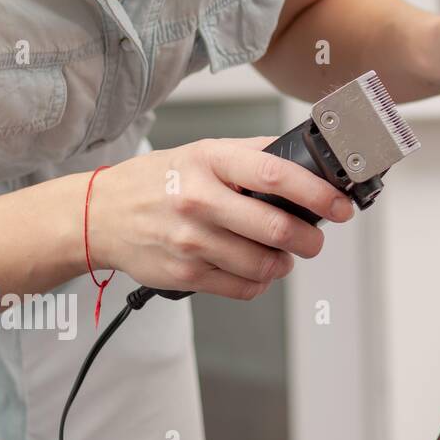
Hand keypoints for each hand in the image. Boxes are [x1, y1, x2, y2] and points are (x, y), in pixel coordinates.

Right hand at [85, 136, 355, 299]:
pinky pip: (242, 288)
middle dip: (310, 239)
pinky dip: (260, 283)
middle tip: (315, 239)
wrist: (99, 214)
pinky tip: (257, 271)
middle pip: (276, 229)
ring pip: (263, 265)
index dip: (317, 194)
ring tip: (284, 255)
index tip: (341, 205)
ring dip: (285, 263)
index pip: (276, 175)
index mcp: (210, 162)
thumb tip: (305, 157)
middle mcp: (198, 200)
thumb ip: (252, 154)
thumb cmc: (159, 181)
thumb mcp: (202, 152)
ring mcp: (190, 240)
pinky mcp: (184, 274)